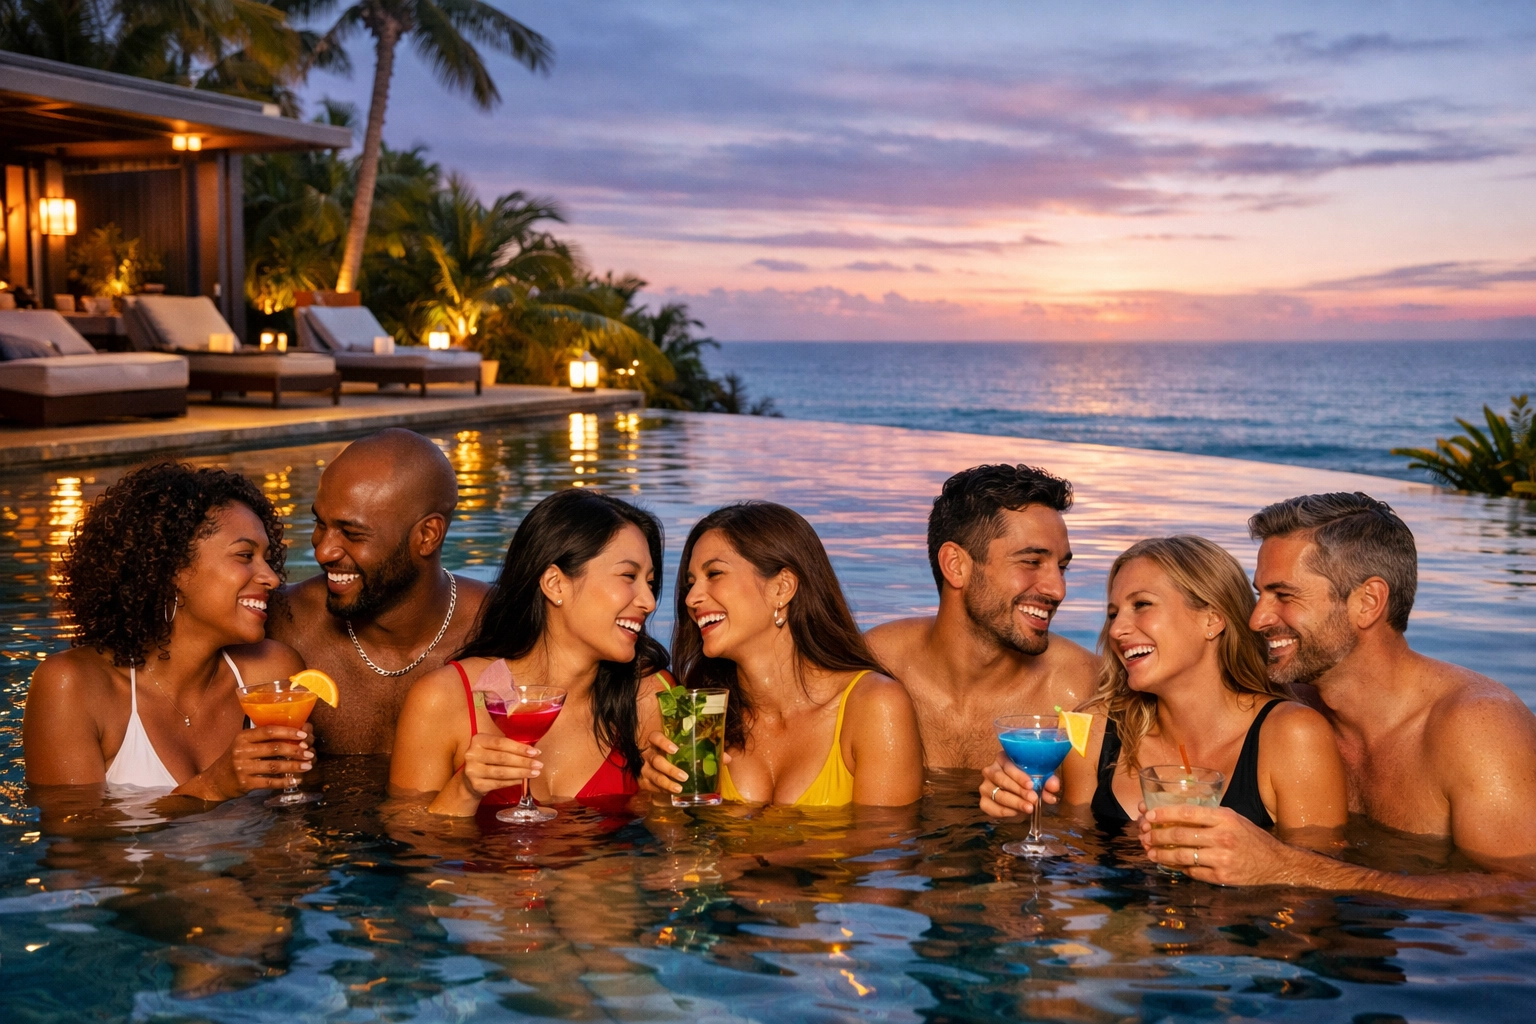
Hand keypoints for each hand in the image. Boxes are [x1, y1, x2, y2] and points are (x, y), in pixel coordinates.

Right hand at [193, 726, 312, 799]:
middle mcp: (241, 751)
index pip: (268, 731)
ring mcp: (242, 768)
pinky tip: (296, 780)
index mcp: (243, 737)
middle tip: (310, 753)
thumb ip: (262, 740)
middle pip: (274, 748)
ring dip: (294, 766)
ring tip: (308, 766)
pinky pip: (269, 782)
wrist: (214, 781)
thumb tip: (295, 736)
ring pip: (274, 767)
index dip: (288, 732)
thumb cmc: (235, 759)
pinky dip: (285, 781)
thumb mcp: (244, 744)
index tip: (304, 735)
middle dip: (295, 750)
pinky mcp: (245, 783)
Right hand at [460, 732, 540, 798]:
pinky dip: (513, 782)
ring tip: (535, 773)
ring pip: (502, 772)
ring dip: (521, 773)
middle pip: (502, 758)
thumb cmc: (487, 759)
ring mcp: (472, 770)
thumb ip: (507, 747)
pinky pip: (499, 783)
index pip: (501, 742)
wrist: (469, 779)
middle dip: (523, 761)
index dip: (519, 748)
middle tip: (538, 764)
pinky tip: (523, 781)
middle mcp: (472, 754)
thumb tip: (532, 751)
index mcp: (478, 740)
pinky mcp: (476, 785)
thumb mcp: (492, 748)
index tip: (535, 752)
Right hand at [638, 730, 730, 795]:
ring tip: (679, 789)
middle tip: (684, 776)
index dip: (663, 742)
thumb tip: (726, 758)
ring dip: (666, 782)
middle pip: (656, 760)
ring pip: (652, 775)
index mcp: (657, 742)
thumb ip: (706, 753)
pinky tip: (671, 793)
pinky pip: (650, 786)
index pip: (655, 737)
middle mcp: (649, 754)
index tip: (675, 750)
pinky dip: (661, 790)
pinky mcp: (643, 781)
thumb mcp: (688, 751)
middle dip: (669, 769)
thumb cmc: (676, 756)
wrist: (655, 767)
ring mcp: (644, 768)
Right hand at [979, 754, 1059, 817]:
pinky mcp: (983, 801)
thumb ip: (1048, 782)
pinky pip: (991, 807)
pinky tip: (1017, 813)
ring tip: (1029, 808)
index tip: (1031, 785)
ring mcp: (985, 786)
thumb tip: (1053, 786)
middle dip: (1018, 790)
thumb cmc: (1029, 784)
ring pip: (997, 794)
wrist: (1020, 799)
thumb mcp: (1041, 780)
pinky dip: (1004, 811)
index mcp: (1003, 759)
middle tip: (1033, 799)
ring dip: (1014, 802)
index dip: (1019, 775)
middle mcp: (990, 770)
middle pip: (1001, 779)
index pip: (1008, 765)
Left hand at [1138, 803, 1299, 885]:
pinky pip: (1192, 872)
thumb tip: (1175, 816)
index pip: (1187, 813)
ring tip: (1150, 852)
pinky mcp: (1222, 878)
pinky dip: (1179, 868)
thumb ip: (1208, 817)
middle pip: (1180, 835)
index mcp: (1225, 818)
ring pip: (1182, 856)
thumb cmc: (1251, 838)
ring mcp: (1222, 859)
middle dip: (1156, 835)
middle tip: (1144, 835)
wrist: (1277, 864)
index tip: (1148, 816)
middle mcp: (1222, 837)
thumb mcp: (1233, 819)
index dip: (1164, 814)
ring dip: (1161, 854)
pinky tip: (1170, 864)